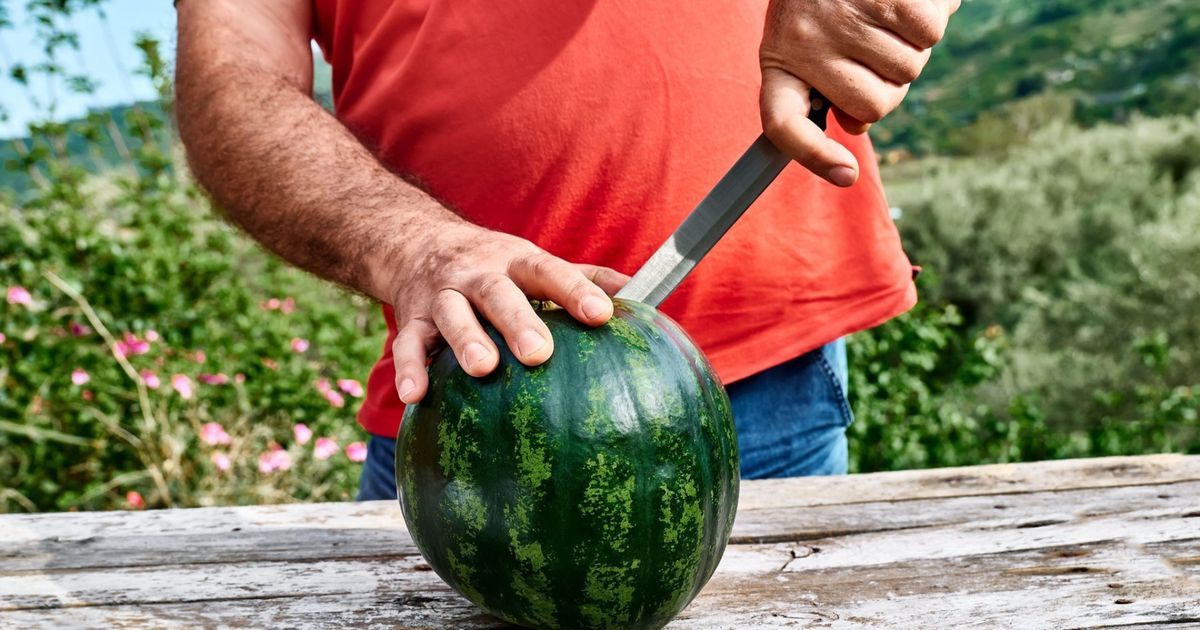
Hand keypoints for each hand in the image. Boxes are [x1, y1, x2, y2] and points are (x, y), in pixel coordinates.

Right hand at [386, 224, 628, 403]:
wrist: (418, 243)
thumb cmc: (496, 266)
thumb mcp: (535, 263)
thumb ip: (583, 277)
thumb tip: (639, 292)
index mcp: (517, 262)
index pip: (549, 272)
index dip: (575, 292)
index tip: (602, 314)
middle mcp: (478, 275)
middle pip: (497, 294)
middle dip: (517, 321)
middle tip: (539, 354)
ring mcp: (442, 296)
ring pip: (452, 315)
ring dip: (466, 340)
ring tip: (483, 369)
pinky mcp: (411, 319)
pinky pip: (408, 343)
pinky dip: (409, 367)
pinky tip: (417, 394)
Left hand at [760, 0, 959, 185]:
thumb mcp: (810, 40)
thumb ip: (831, 87)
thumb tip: (857, 128)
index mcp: (778, 59)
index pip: (782, 123)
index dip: (811, 155)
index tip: (846, 175)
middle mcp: (806, 41)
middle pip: (873, 106)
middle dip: (888, 86)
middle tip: (875, 47)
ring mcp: (845, 19)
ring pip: (908, 71)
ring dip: (911, 49)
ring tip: (885, 13)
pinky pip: (930, 35)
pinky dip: (931, 20)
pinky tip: (908, 0)